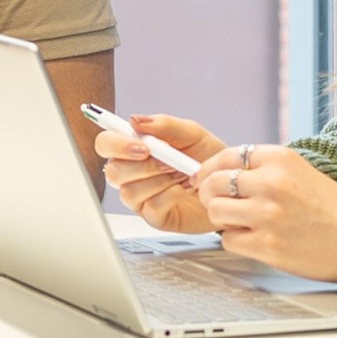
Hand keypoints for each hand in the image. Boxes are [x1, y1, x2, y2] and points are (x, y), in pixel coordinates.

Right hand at [97, 114, 226, 233]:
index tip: (140, 145)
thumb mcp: (191, 134)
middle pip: (113, 171)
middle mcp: (132, 173)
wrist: (230, 184)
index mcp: (134, 148)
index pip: (106, 143)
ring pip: (128, 192)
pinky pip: (150, 208)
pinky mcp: (154, 217)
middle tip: (167, 161)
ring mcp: (141, 197)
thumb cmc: (207, 158)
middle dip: (142, 166)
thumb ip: (164, 124)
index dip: (115, 144)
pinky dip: (169, 196)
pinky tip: (182, 189)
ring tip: (180, 174)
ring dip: (157, 181)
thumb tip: (134, 120)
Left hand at [190, 144, 336, 282]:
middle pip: (212, 184)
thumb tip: (221, 170)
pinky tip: (254, 238)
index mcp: (279, 159)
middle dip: (209, 194)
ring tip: (241, 221)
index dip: (208, 169)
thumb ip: (262, 167)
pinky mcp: (267, 245)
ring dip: (222, 219)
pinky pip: (227, 239)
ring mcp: (268, 215)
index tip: (203, 178)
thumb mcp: (298, 170)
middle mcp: (271, 183)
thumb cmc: (330, 207)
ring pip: (215, 211)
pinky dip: (235, 240)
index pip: (224, 156)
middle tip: (217, 202)